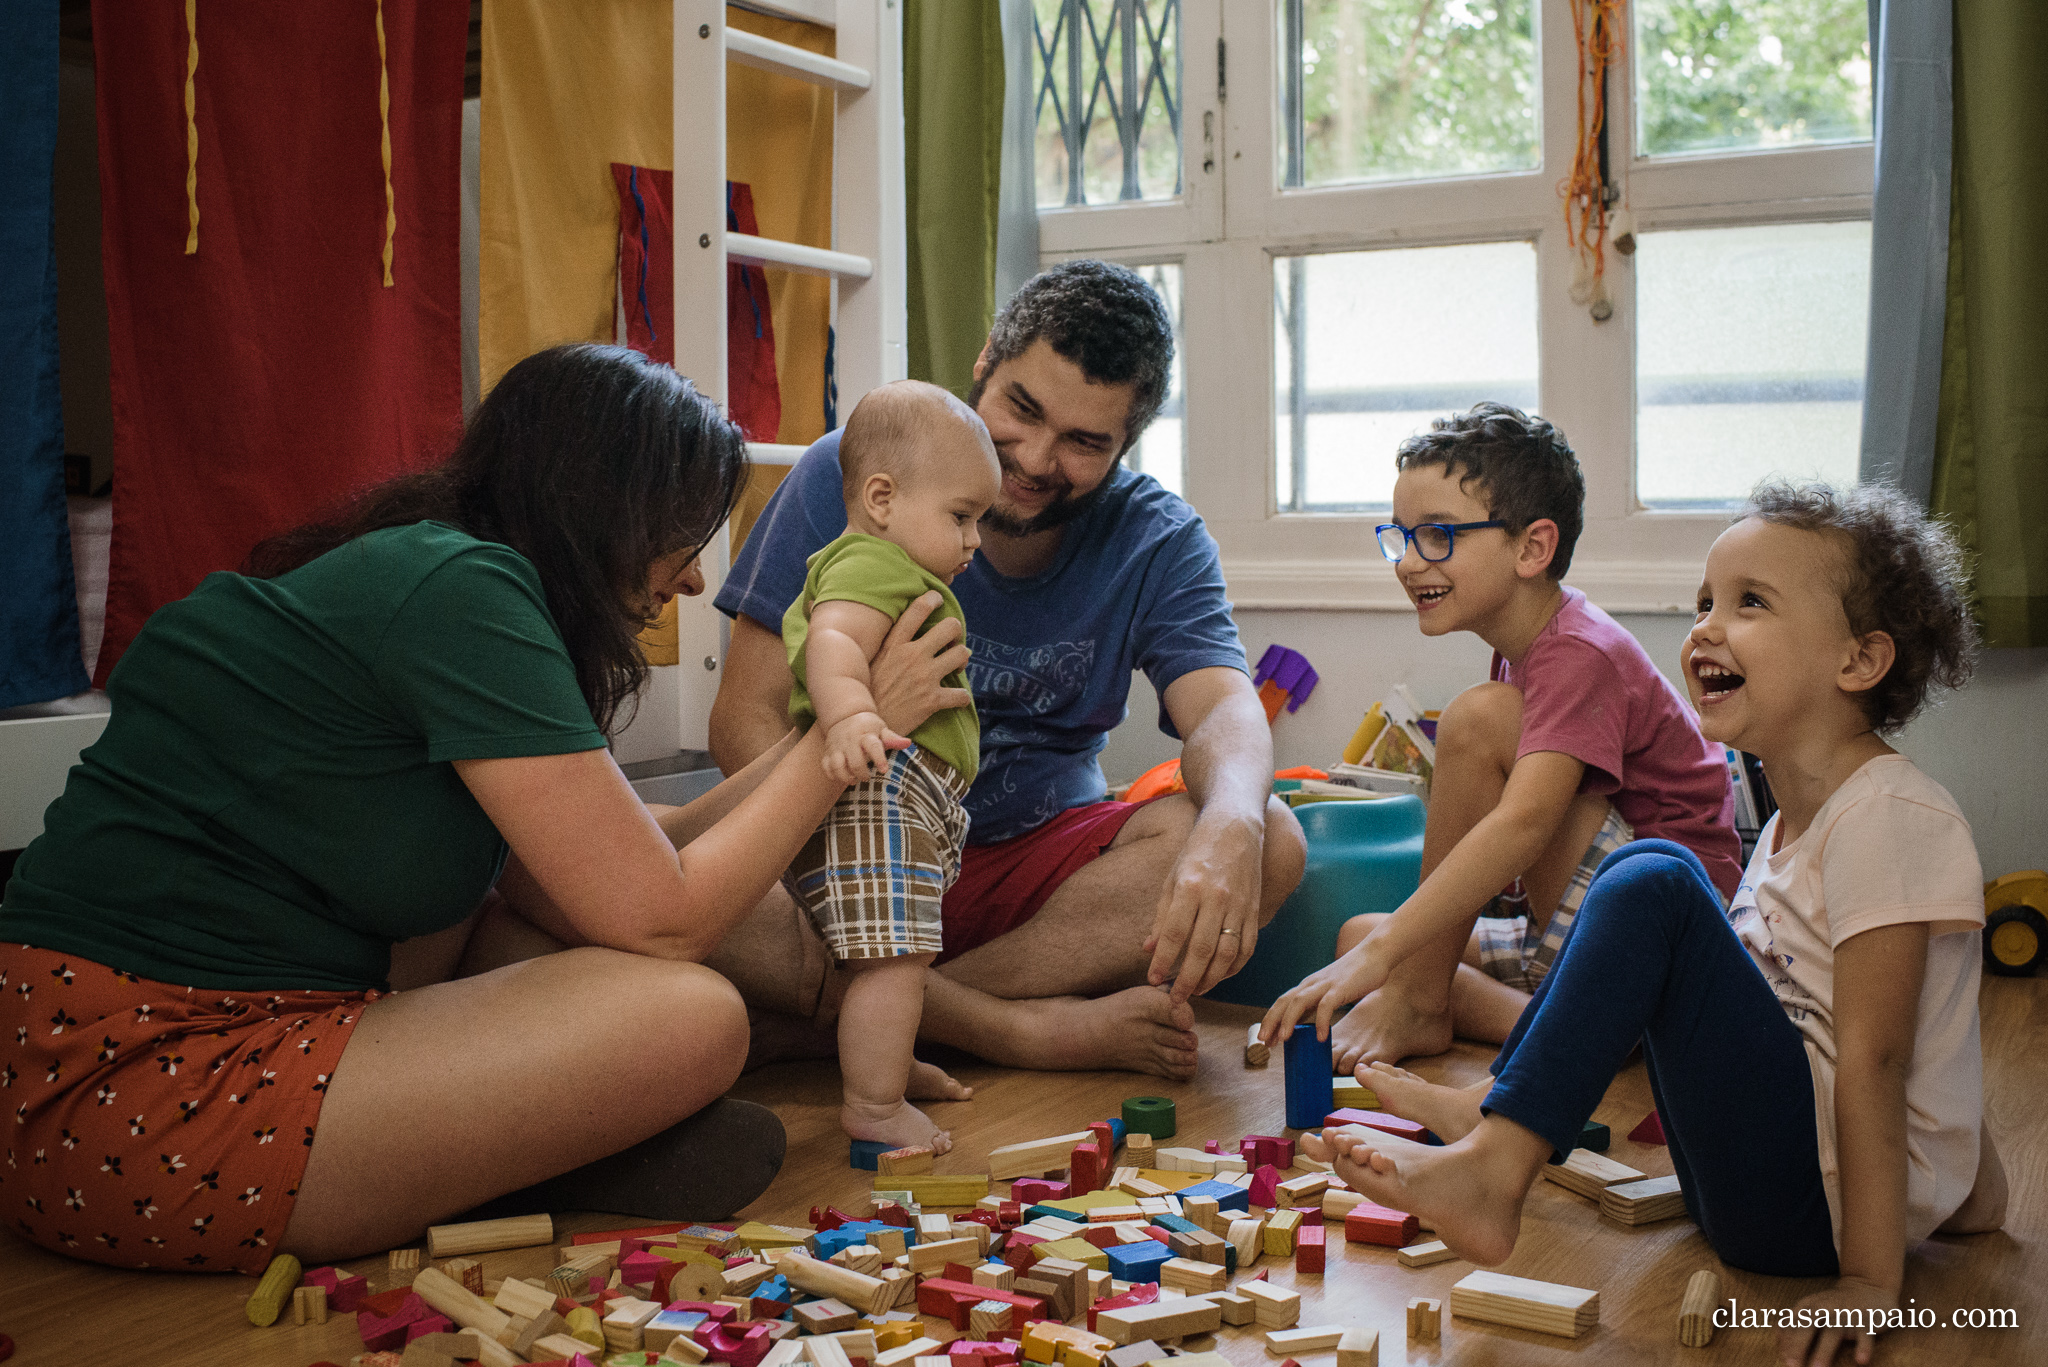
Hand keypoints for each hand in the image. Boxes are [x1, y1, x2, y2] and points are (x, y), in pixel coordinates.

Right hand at [822, 712, 909, 783]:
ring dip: (846, 777)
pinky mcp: (827, 752)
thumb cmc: (868, 727)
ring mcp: (837, 746)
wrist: (845, 716)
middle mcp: (850, 740)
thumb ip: (893, 739)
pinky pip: (826, 766)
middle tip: (867, 777)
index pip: (873, 746)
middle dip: (862, 774)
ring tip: (853, 779)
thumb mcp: (881, 730)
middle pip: (855, 761)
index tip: (884, 770)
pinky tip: (841, 776)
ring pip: (837, 765)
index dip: (879, 759)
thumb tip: (908, 743)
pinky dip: (833, 775)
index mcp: (866, 735)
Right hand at [870, 592, 972, 736]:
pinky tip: (956, 698)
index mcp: (895, 644)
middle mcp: (912, 656)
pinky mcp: (932, 701)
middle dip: (955, 632)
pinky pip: (961, 694)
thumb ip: (883, 643)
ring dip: (962, 660)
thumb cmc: (865, 692)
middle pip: (950, 627)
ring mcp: (925, 677)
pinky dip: (961, 697)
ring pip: (962, 654)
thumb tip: (864, 617)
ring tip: (954, 667)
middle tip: (950, 643)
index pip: (918, 610)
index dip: (932, 599)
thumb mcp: (869, 661)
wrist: (864, 726)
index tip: (938, 599)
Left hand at [1144, 811, 1265, 1001]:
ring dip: (1211, 979)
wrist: (1236, 827)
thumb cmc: (1198, 851)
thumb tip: (1149, 949)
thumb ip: (1162, 916)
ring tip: (1195, 991)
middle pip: (1201, 950)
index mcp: (1190, 886)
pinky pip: (1247, 948)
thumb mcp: (1172, 877)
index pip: (1174, 933)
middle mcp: (1217, 897)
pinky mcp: (1256, 910)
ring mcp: (1240, 905)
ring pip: (1227, 954)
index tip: (1153, 980)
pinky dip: (1234, 968)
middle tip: (1175, 999)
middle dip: (1187, 980)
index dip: (1163, 961)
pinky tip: (1219, 976)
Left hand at [1258, 938, 1391, 1046]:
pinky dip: (1322, 1022)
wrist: (1376, 953)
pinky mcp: (1340, 987)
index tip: (1264, 1039)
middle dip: (1271, 1022)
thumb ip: (1316, 1004)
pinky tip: (1321, 1038)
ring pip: (1299, 1002)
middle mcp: (1311, 984)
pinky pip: (1326, 1005)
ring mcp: (1325, 985)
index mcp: (1308, 986)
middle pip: (1284, 1002)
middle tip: (1263, 1041)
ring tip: (1283, 1040)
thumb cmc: (1354, 975)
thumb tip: (1305, 1026)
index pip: (1282, 1003)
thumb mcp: (1330, 990)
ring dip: (1288, 1021)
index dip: (1271, 1020)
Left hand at [1778, 1277, 1898, 1365]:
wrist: (1867, 1287)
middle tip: (1792, 1365)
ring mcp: (1846, 1315)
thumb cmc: (1834, 1304)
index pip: (1794, 1324)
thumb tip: (1777, 1337)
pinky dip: (1863, 1347)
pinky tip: (1860, 1360)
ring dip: (1824, 1351)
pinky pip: (1865, 1336)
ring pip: (1833, 1333)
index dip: (1787, 1342)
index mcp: (1809, 1306)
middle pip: (1808, 1326)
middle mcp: (1825, 1309)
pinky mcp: (1866, 1322)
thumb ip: (1795, 1321)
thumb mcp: (1812, 1307)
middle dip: (1799, 1346)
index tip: (1784, 1359)